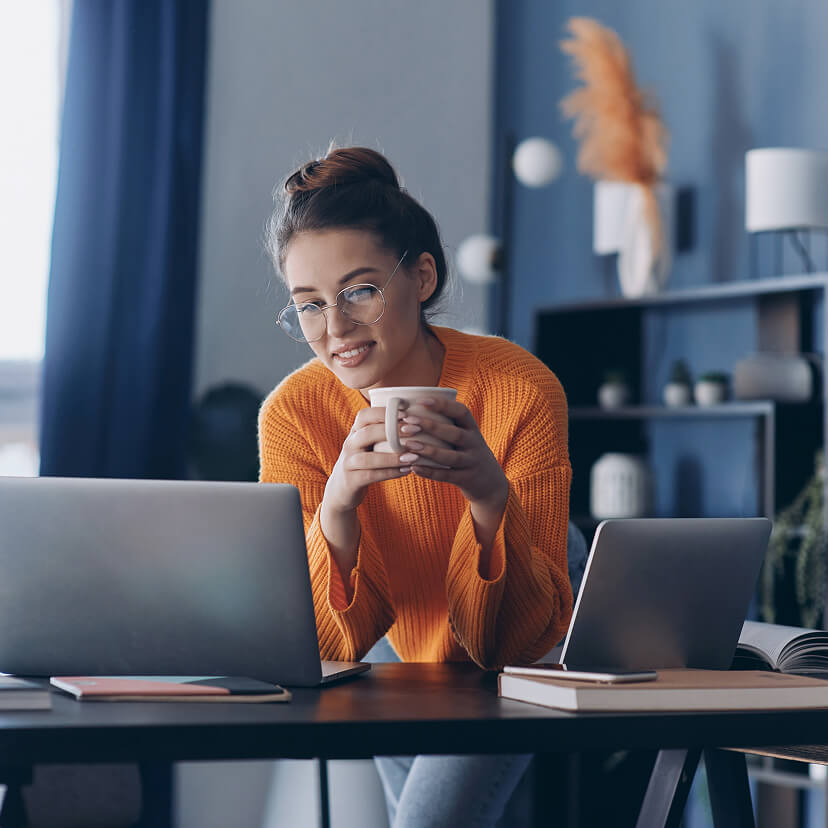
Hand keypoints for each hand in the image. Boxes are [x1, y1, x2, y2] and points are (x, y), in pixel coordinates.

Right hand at [323, 402, 413, 515]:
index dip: (384, 413)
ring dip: (393, 457)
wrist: (341, 490)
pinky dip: (390, 473)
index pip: (364, 415)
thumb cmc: (364, 464)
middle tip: (417, 430)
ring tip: (414, 456)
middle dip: (393, 431)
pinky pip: (371, 476)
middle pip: (367, 433)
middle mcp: (349, 445)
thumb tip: (413, 420)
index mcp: (355, 433)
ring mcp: (348, 463)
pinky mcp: (351, 481)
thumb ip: (383, 434)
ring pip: (369, 458)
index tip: (406, 413)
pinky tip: (407, 471)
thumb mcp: (368, 445)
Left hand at [399, 398, 507, 513]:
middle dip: (431, 426)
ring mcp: (472, 463)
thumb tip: (411, 410)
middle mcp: (475, 444)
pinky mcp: (466, 479)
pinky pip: (446, 475)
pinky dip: (429, 472)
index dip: (443, 405)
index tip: (421, 401)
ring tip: (408, 445)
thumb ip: (446, 425)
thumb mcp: (465, 436)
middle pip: (455, 434)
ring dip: (429, 450)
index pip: (462, 412)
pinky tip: (413, 467)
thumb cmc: (467, 452)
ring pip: (451, 456)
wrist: (490, 482)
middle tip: (408, 422)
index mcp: (473, 429)